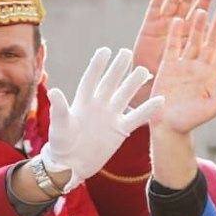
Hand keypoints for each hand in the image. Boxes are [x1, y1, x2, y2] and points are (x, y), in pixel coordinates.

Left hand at [41, 47, 160, 188]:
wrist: (70, 164)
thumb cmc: (61, 143)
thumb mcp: (59, 126)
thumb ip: (59, 109)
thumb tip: (55, 92)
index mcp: (82, 101)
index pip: (91, 79)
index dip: (98, 65)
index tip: (106, 50)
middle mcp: (98, 105)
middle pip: (110, 83)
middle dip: (119, 68)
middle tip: (127, 52)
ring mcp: (110, 116)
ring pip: (125, 96)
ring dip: (134, 84)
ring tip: (144, 70)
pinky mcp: (119, 131)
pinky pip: (136, 118)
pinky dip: (147, 110)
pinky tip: (160, 100)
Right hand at [151, 7, 215, 135]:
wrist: (167, 125)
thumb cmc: (190, 121)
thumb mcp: (209, 110)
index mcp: (212, 78)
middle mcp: (200, 68)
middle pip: (211, 43)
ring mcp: (184, 66)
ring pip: (193, 41)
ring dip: (198, 26)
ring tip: (202, 9)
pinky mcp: (168, 66)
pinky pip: (172, 46)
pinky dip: (175, 34)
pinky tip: (179, 20)